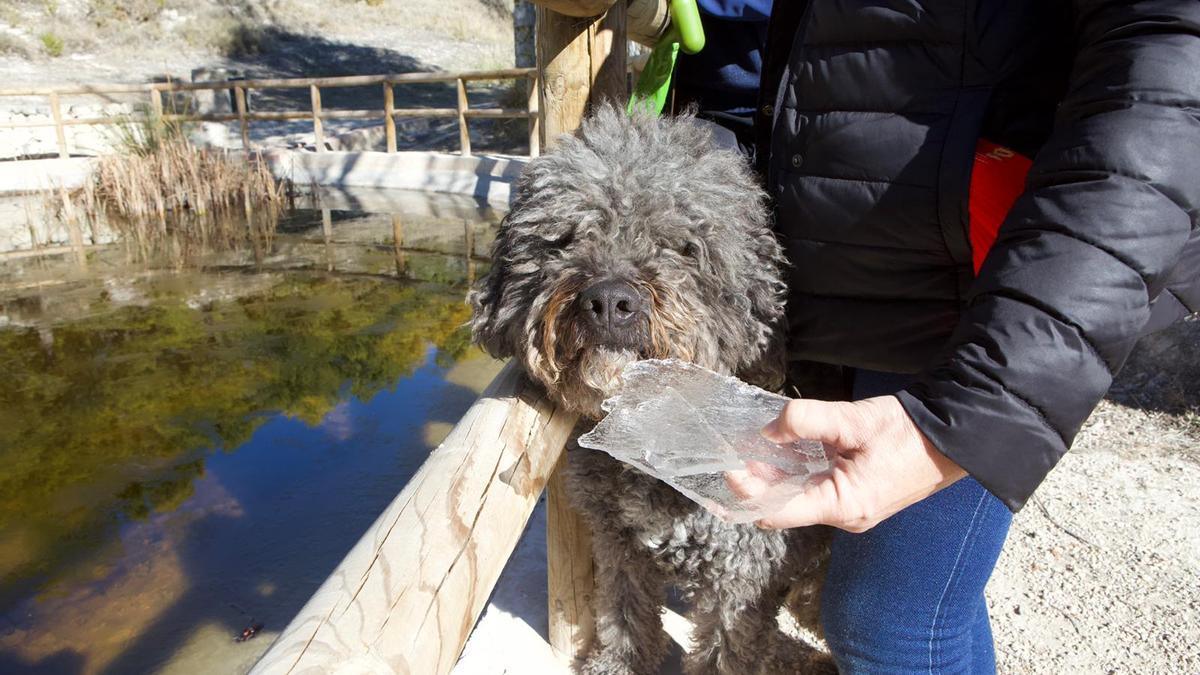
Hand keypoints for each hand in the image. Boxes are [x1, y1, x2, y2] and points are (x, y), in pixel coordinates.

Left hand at [726, 395, 966, 531]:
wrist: (953, 438)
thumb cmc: (908, 432)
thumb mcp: (855, 420)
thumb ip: (808, 421)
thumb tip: (768, 431)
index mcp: (843, 505)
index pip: (779, 510)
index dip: (748, 492)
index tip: (728, 467)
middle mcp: (843, 515)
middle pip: (784, 504)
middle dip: (756, 480)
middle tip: (732, 451)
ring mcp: (849, 507)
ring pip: (798, 495)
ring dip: (774, 474)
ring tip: (749, 446)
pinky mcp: (854, 494)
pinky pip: (815, 487)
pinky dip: (795, 470)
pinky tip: (780, 446)